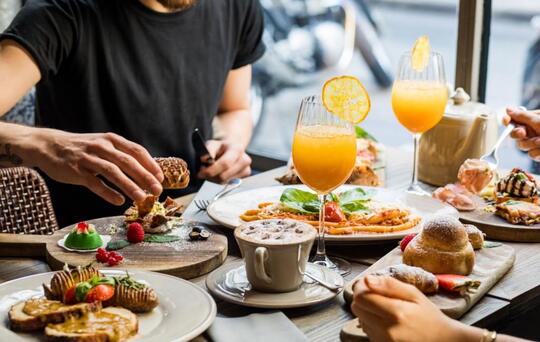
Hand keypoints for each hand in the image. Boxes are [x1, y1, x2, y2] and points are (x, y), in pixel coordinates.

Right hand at [30, 129, 162, 204]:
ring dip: (129, 186)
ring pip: (113, 173)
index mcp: (111, 140)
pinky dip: (107, 192)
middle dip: (145, 177)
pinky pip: (94, 183)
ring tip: (141, 198)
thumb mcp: (103, 145)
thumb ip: (121, 155)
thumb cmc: (82, 148)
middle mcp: (102, 147)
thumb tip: (145, 171)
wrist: (49, 145)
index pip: (136, 150)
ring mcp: (88, 159)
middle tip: (157, 190)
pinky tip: (118, 201)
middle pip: (128, 162)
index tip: (161, 177)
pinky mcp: (76, 171)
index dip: (150, 164)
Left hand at [197, 140, 250, 182]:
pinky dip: (220, 180)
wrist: (231, 149)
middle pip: (224, 176)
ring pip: (225, 181)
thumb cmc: (220, 147)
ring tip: (212, 170)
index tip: (201, 172)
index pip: (225, 164)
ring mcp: (246, 169)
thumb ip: (208, 150)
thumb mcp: (212, 144)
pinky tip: (220, 173)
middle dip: (211, 176)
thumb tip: (204, 159)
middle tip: (203, 172)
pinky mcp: (245, 177)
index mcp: (237, 149)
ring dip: (214, 178)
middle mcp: (245, 160)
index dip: (211, 170)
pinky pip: (228, 183)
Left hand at [351, 275, 469, 341]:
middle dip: (363, 298)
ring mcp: (384, 341)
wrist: (443, 341)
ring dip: (367, 311)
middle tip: (376, 295)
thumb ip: (389, 285)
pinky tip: (386, 321)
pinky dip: (372, 323)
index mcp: (397, 312)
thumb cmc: (430, 317)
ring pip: (360, 319)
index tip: (366, 283)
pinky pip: (367, 331)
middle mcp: (388, 329)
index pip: (361, 296)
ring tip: (385, 310)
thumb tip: (367, 280)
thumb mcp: (414, 294)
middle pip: (357, 308)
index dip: (360, 287)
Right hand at [503, 107, 539, 159]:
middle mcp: (533, 131)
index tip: (506, 120)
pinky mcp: (538, 153)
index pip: (515, 120)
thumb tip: (508, 109)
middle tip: (523, 133)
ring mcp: (535, 142)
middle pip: (514, 134)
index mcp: (533, 119)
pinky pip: (531, 154)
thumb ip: (523, 116)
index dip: (508, 120)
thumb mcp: (539, 121)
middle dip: (518, 134)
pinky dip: (538, 153)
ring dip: (531, 144)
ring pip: (521, 145)